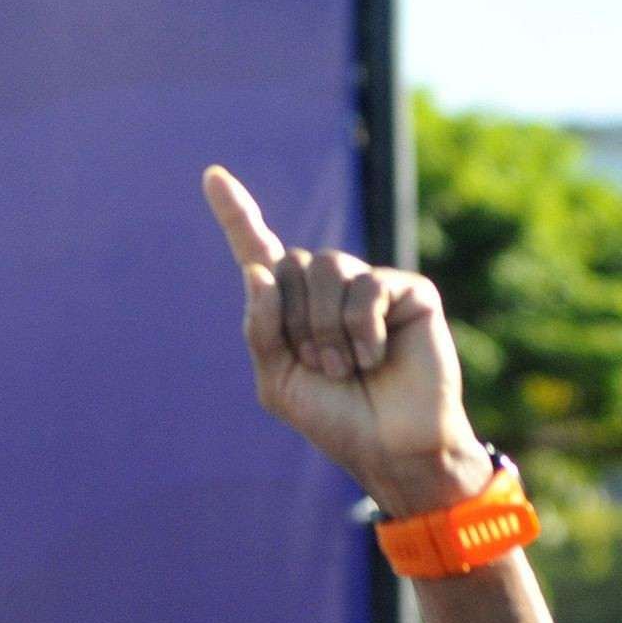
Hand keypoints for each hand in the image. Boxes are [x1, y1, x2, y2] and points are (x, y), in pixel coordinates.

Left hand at [202, 166, 490, 517]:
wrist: (390, 447)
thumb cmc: (335, 418)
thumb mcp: (277, 381)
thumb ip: (261, 328)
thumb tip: (256, 270)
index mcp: (289, 307)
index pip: (258, 250)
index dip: (235, 214)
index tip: (213, 176)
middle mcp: (327, 288)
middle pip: (288, 264)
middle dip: (294, 322)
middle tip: (321, 367)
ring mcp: (369, 284)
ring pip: (325, 267)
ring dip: (325, 328)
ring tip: (344, 366)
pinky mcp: (408, 290)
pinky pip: (366, 287)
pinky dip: (362, 330)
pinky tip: (376, 358)